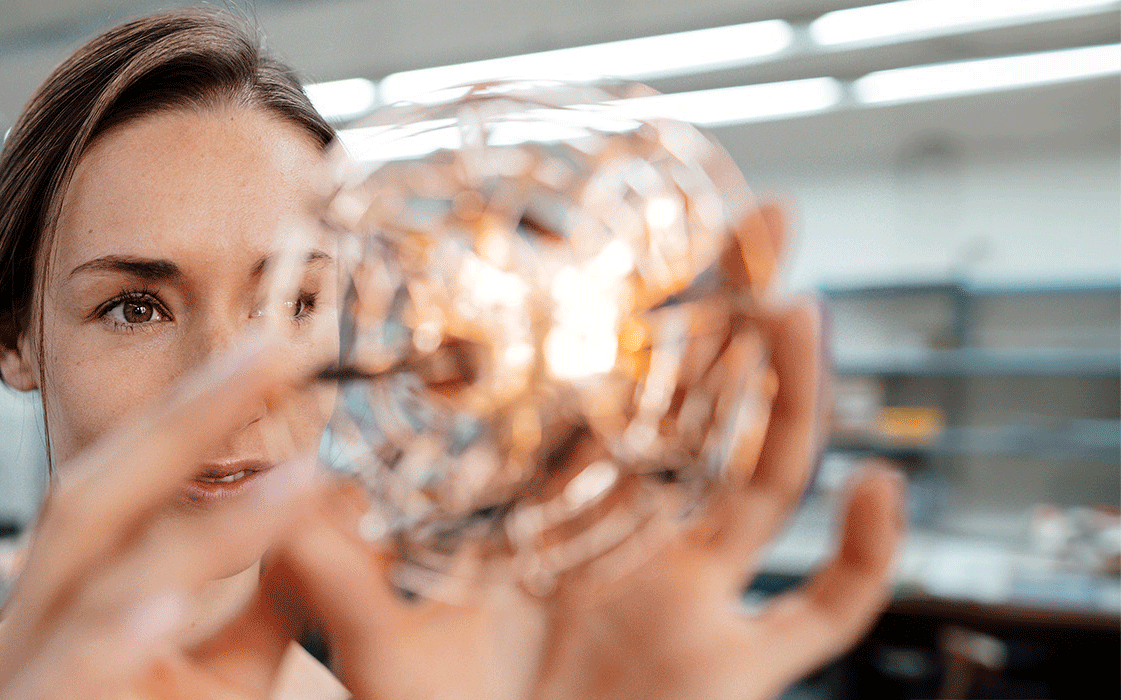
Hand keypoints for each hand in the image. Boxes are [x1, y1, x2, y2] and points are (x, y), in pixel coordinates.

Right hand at [0, 336, 319, 699]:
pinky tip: (168, 608)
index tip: (282, 342)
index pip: (139, 474)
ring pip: (95, 578)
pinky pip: (74, 672)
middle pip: (102, 489)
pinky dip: (118, 638)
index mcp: (82, 579)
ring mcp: (33, 661)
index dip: (202, 405)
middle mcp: (44, 607)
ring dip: (193, 530)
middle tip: (279, 349)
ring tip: (290, 490)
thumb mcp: (206, 671)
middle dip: (185, 417)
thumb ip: (261, 606)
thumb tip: (328, 528)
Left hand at [269, 204, 907, 699]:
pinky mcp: (737, 672)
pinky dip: (864, 558)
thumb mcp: (378, 650)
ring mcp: (692, 606)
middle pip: (698, 413)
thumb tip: (287, 499)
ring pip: (762, 486)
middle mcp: (630, 549)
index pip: (595, 398)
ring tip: (797, 305)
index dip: (619, 319)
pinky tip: (879, 484)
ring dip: (790, 399)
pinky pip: (823, 615)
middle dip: (730, 320)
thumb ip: (337, 579)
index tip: (632, 233)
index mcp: (551, 523)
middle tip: (759, 219)